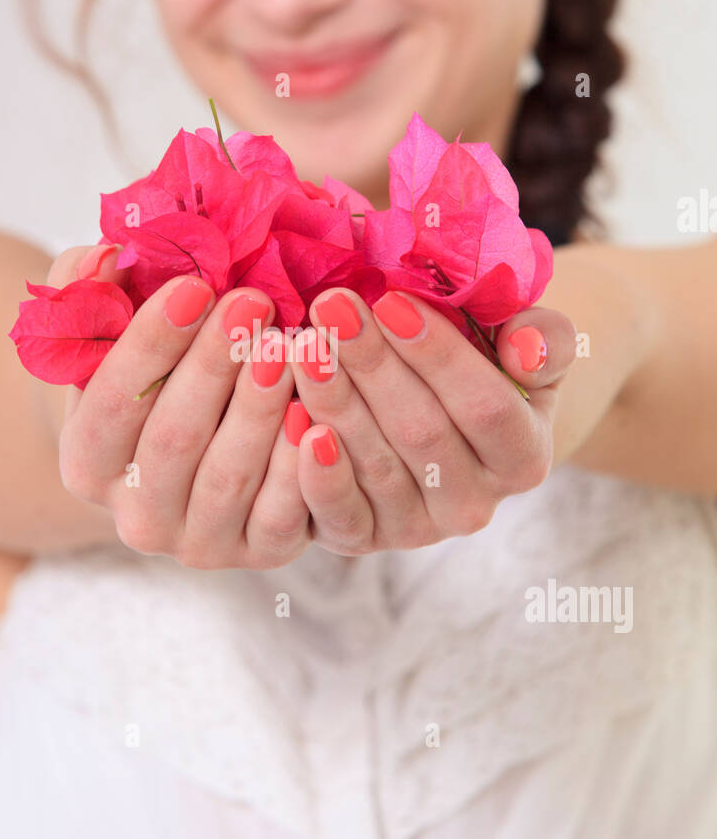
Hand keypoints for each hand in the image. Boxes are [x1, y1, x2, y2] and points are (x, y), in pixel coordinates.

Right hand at [45, 243, 310, 568]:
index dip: (150, 344)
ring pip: (229, 475)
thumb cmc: (153, 374)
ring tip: (291, 345)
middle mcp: (134, 516)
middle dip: (214, 365)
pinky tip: (319, 412)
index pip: (112, 404)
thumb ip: (88, 290)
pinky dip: (300, 464)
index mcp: (86, 463)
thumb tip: (101, 255)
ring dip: (260, 408)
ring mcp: (198, 543)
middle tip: (254, 303)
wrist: (198, 449)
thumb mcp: (110, 330)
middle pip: (173, 439)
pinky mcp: (260, 553)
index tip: (194, 286)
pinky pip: (282, 513)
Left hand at [285, 287, 576, 554]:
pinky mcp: (362, 538)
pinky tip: (292, 416)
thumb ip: (545, 339)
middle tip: (331, 307)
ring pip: (374, 465)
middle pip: (422, 433)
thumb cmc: (485, 361)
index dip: (439, 355)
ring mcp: (416, 528)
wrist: (441, 411)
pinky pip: (337, 513)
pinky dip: (313, 469)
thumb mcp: (527, 343)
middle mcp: (474, 506)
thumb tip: (527, 351)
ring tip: (302, 344)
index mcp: (523, 458)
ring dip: (334, 402)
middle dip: (373, 365)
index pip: (485, 407)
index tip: (391, 300)